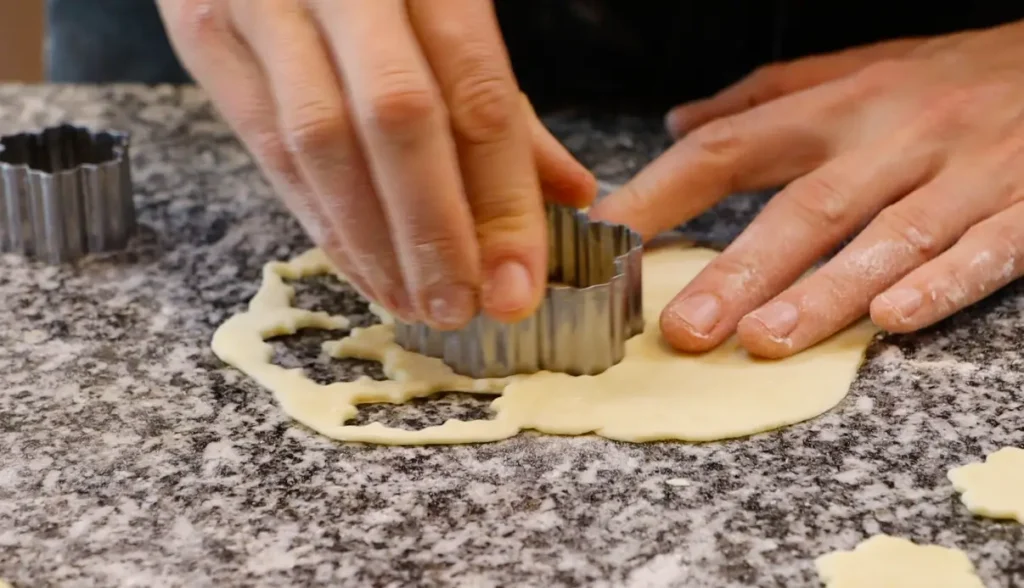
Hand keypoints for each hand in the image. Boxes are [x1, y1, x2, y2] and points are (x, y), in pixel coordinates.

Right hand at [157, 0, 595, 328]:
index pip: (476, 94)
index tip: (520, 280)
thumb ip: (500, 97)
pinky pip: (267, 149)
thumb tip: (566, 192)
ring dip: (373, 244)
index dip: (501, 200)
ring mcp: (260, 3)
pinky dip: (320, 221)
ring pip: (320, 146)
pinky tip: (362, 268)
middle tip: (464, 308)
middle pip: (397, 122)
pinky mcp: (203, 35)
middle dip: (434, 231)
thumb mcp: (446, 1)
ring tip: (415, 306)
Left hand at [591, 20, 1023, 357]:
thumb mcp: (860, 66)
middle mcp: (893, 137)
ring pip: (886, 236)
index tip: (608, 237)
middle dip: (739, 269)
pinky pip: (983, 249)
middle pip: (804, 207)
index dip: (662, 191)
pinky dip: (940, 283)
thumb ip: (766, 95)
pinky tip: (893, 320)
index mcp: (842, 106)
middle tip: (684, 328)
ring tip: (767, 340)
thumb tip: (679, 119)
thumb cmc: (956, 73)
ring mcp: (961, 173)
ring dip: (825, 292)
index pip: (730, 147)